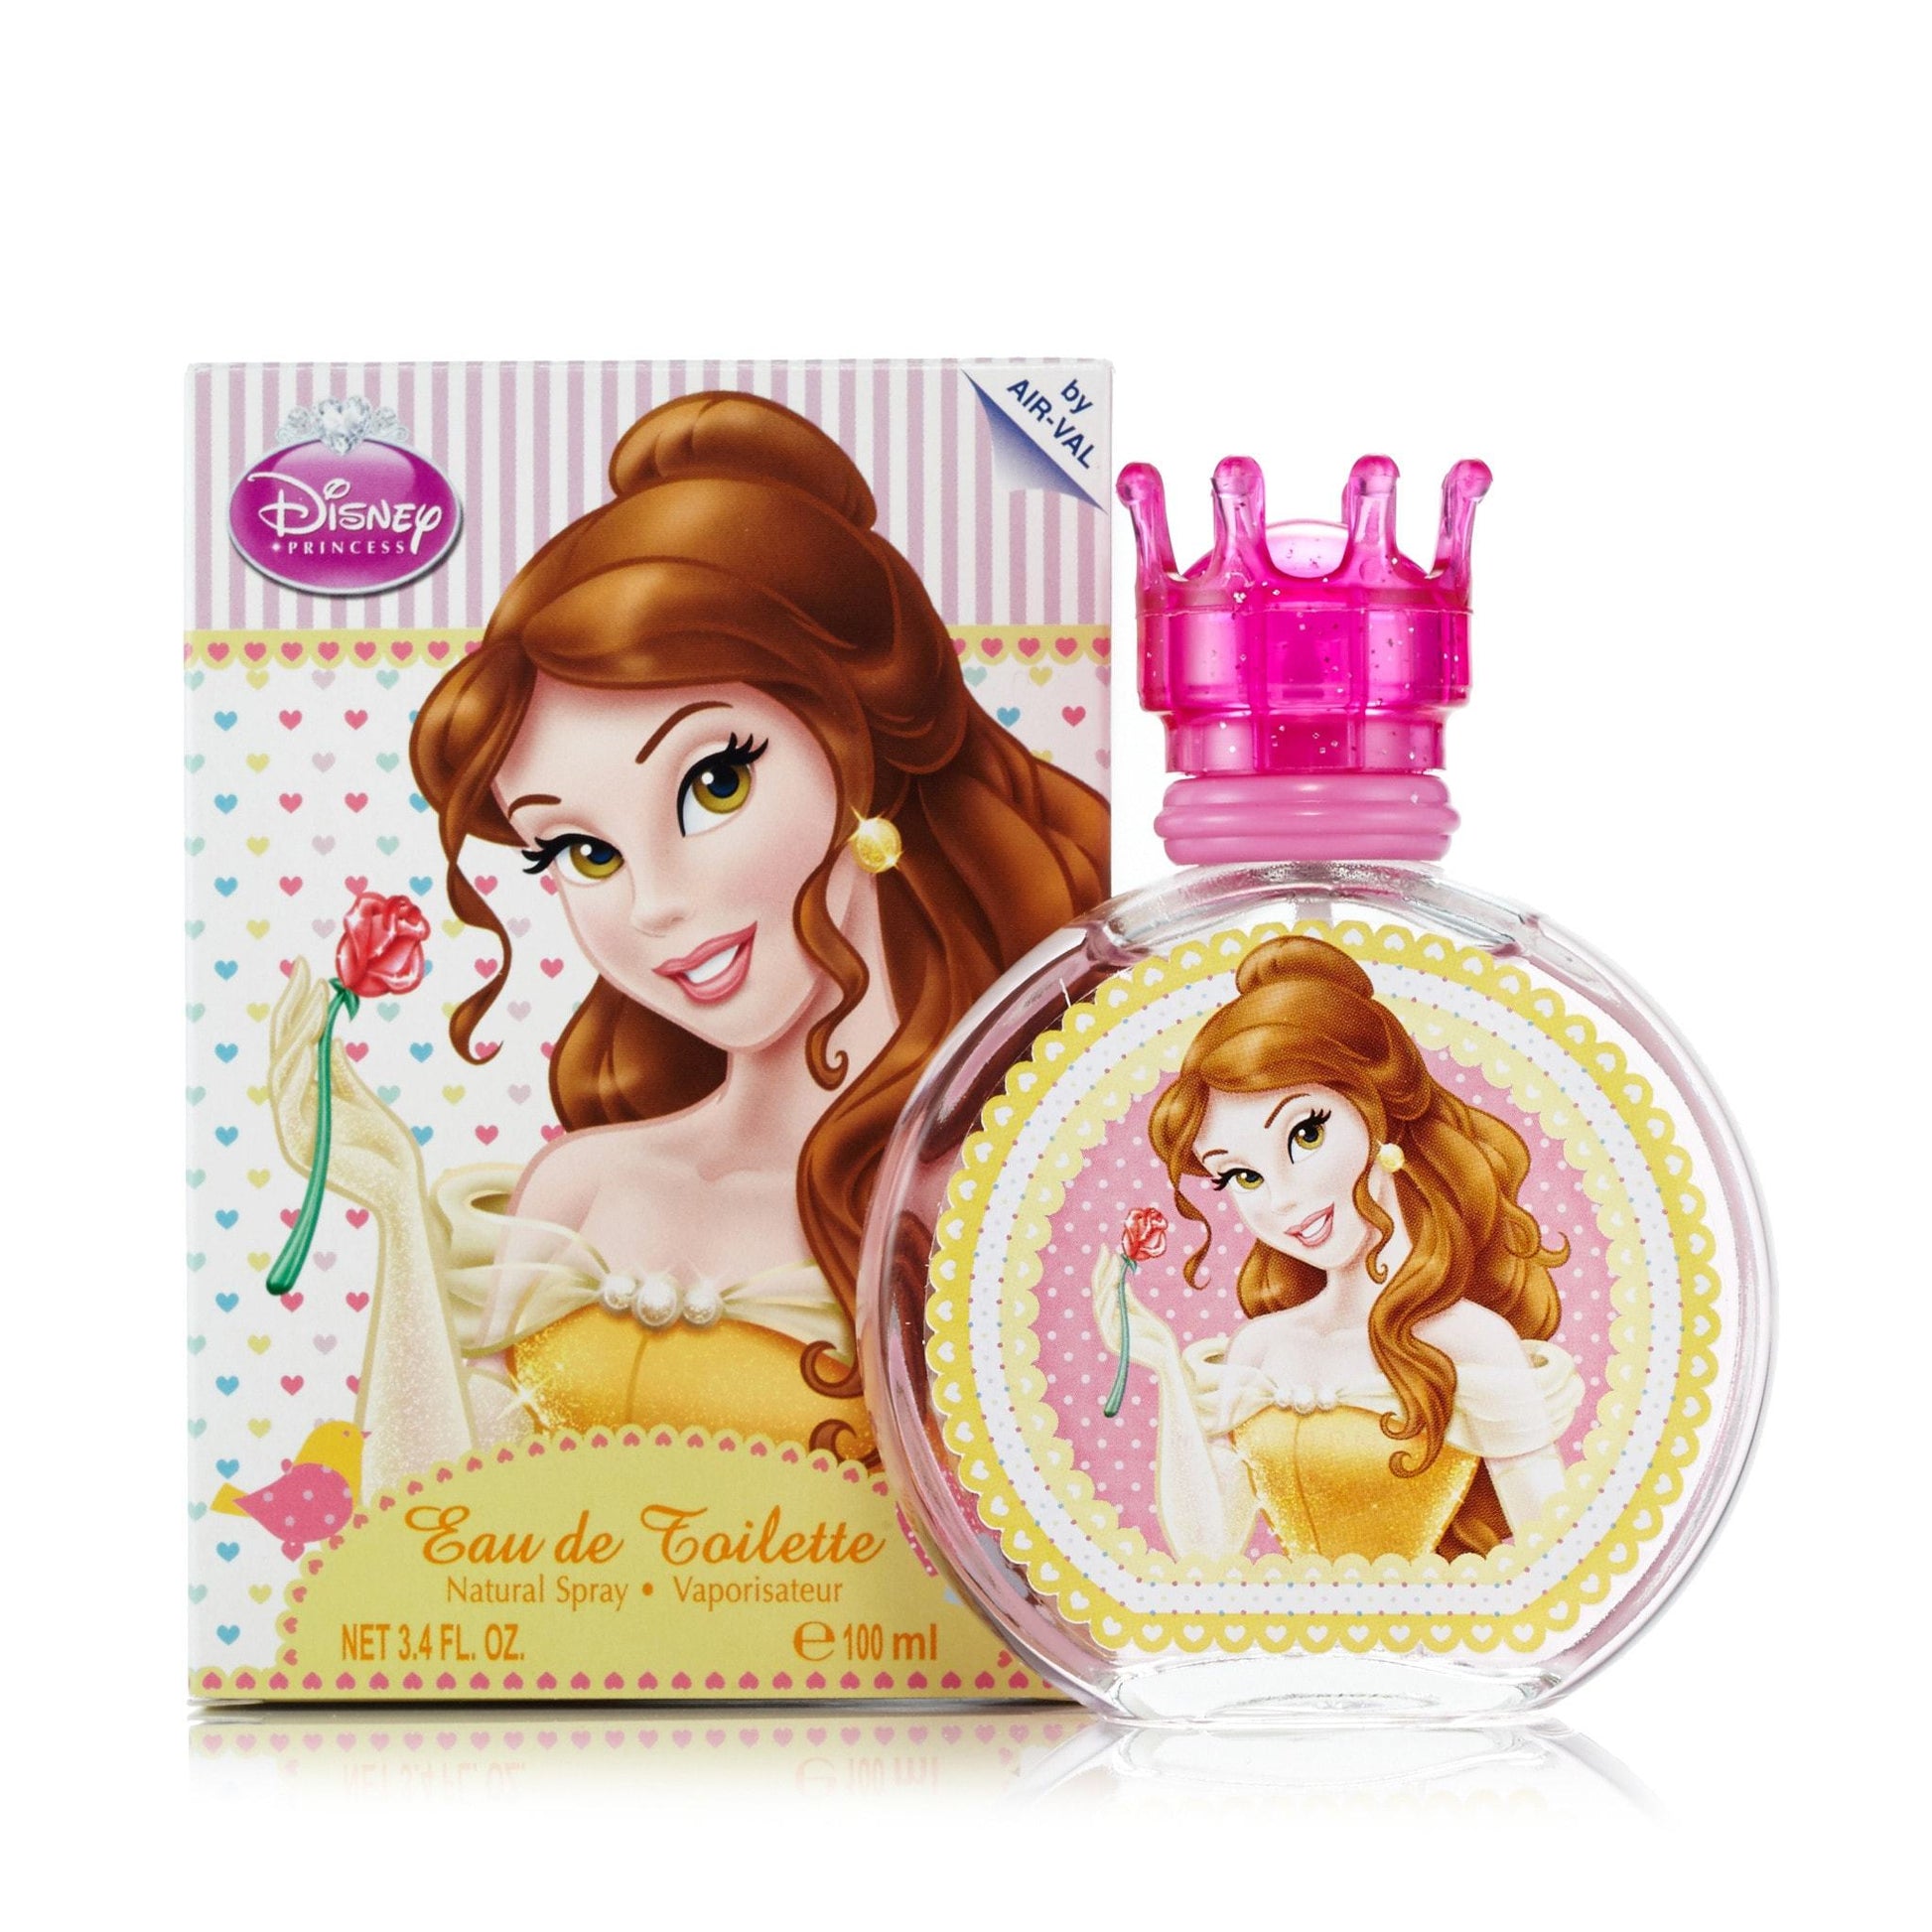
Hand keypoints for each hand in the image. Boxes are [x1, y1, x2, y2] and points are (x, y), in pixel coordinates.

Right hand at [269, 957, 423, 1214]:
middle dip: (291, 1008)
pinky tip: (308, 1042)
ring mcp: (291, 1128)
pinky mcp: (298, 1145)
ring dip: (296, 1031)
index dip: (298, 1009)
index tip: (310, 974)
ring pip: (281, 1070)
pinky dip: (295, 1069)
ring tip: (313, 998)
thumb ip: (340, 1072)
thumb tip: (329, 1036)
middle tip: (303, 969)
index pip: (294, 1046)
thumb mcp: (363, 1101)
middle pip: (281, 1051)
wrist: (399, 1193)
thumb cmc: (385, 1151)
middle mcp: (292, 1110)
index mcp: (307, 1098)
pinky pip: (289, 1099)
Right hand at [1090, 1245, 1179, 1371]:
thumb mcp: (1142, 1313)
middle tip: (1108, 1253)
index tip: (1107, 1249)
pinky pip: (1106, 1321)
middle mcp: (1107, 1323)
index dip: (1103, 1269)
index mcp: (1112, 1315)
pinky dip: (1108, 1305)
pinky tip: (1113, 1291)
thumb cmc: (1157, 1337)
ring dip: (1105, 1285)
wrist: (1167, 1358)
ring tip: (1113, 1268)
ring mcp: (1108, 1333)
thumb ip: (1129, 1300)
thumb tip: (1121, 1281)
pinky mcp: (1113, 1343)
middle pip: (1098, 1294)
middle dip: (1102, 1272)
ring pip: (1099, 1306)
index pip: (1102, 1288)